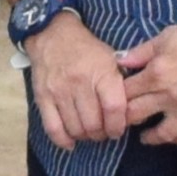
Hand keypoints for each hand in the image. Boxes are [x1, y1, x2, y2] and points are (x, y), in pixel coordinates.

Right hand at [26, 15, 129, 151]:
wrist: (53, 34)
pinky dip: (63, 140)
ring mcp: (59, 91)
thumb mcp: (111, 59)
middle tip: (103, 132)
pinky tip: (70, 141)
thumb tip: (133, 112)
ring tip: (88, 132)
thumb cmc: (87, 49)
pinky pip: (53, 128)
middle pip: (94, 124)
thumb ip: (121, 84)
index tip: (117, 130)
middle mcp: (80, 82)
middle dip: (101, 134)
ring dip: (85, 137)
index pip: (114, 108)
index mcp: (102, 72)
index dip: (118, 126)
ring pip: (75, 129)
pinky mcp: (43, 97)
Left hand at [118, 23, 176, 146]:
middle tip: (122, 121)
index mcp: (155, 75)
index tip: (115, 98)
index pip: (125, 92)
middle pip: (137, 115)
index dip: (116, 96)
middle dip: (125, 119)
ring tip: (145, 137)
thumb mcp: (165, 37)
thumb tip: (119, 60)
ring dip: (150, 137)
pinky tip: (173, 137)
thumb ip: (141, 52)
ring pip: (163, 133)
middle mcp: (168, 97)